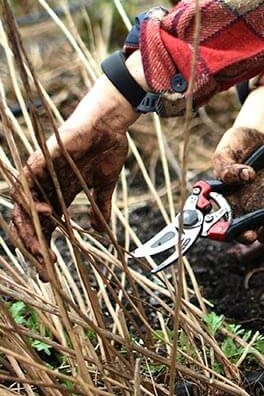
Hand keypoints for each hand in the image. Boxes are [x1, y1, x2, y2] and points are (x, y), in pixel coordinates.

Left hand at [8, 77, 133, 280]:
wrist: (110, 124)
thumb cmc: (107, 149)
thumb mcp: (104, 186)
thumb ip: (99, 208)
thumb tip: (102, 232)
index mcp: (59, 194)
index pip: (44, 227)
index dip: (44, 249)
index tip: (50, 271)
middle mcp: (46, 187)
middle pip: (29, 222)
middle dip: (33, 246)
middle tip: (44, 267)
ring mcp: (41, 174)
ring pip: (22, 206)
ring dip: (28, 230)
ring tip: (39, 249)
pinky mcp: (40, 160)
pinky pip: (26, 183)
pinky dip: (31, 200)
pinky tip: (45, 213)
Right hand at [213, 125, 263, 246]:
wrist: (256, 134)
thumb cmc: (235, 146)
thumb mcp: (224, 152)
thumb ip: (226, 168)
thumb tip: (246, 176)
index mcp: (233, 205)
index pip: (235, 228)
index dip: (241, 235)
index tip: (249, 234)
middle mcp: (254, 209)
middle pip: (263, 232)